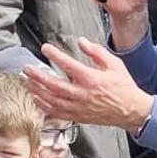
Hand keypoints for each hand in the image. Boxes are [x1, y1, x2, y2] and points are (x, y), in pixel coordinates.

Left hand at [24, 40, 155, 133]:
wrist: (130, 110)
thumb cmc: (123, 87)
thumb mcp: (114, 64)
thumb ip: (96, 52)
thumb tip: (82, 41)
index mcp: (90, 79)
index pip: (68, 64)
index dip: (54, 55)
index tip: (45, 48)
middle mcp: (81, 94)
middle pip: (53, 85)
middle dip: (37, 76)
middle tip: (26, 68)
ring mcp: (77, 107)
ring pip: (50, 100)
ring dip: (36, 90)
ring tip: (26, 82)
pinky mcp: (76, 116)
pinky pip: (55, 112)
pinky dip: (43, 106)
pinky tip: (36, 99)